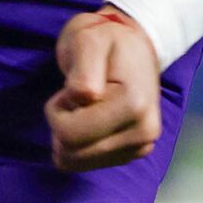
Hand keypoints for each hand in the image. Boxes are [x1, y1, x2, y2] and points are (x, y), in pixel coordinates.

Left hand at [48, 7, 164, 171]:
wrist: (135, 47)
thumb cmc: (106, 39)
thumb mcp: (88, 39)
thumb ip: (84, 67)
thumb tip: (85, 96)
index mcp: (134, 105)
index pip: (70, 134)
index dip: (58, 109)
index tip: (72, 86)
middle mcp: (144, 134)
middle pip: (73, 153)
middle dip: (62, 123)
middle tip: (75, 95)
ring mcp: (141, 146)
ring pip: (79, 162)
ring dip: (70, 134)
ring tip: (85, 105)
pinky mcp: (134, 153)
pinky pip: (88, 162)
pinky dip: (80, 143)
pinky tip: (92, 118)